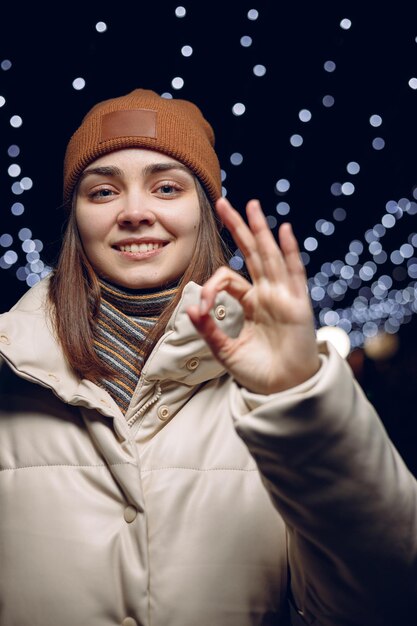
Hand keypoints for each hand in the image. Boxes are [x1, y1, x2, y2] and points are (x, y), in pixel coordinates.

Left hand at [186, 197, 319, 394]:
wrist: (282, 390)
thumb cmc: (259, 372)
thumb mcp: (225, 350)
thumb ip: (210, 330)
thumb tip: (191, 309)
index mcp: (252, 303)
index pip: (228, 280)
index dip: (210, 288)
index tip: (200, 310)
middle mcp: (268, 294)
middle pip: (251, 253)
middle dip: (237, 227)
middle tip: (222, 202)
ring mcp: (283, 296)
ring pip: (269, 256)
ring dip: (259, 230)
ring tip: (250, 204)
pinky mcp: (297, 304)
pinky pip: (294, 273)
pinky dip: (288, 252)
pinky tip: (282, 230)